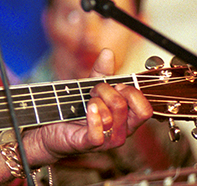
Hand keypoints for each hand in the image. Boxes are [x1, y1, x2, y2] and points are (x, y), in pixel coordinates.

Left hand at [30, 48, 152, 162]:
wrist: (51, 125)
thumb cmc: (74, 108)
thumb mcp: (90, 86)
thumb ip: (101, 71)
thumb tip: (108, 52)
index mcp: (127, 118)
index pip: (145, 108)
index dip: (131, 92)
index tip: (115, 84)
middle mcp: (121, 131)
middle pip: (124, 106)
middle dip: (106, 91)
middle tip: (93, 91)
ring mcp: (107, 140)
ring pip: (109, 117)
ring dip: (93, 102)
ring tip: (86, 103)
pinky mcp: (89, 144)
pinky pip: (98, 134)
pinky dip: (92, 118)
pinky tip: (88, 109)